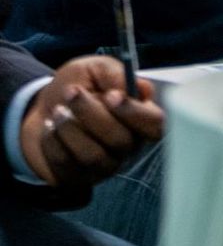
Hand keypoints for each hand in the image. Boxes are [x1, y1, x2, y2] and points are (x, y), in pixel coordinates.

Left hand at [18, 55, 163, 187]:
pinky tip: (50, 126)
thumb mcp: (97, 69)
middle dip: (91, 114)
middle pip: (121, 141)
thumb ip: (116, 74)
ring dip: (70, 129)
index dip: (136, 113)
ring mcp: (104, 165)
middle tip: (71, 92)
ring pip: (93, 155)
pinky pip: (66, 164)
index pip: (155, 125)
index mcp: (141, 118)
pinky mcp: (78, 177)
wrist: (45, 109)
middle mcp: (128, 145)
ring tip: (57, 109)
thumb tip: (139, 87)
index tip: (111, 95)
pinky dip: (52, 141)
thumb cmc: (79, 85)